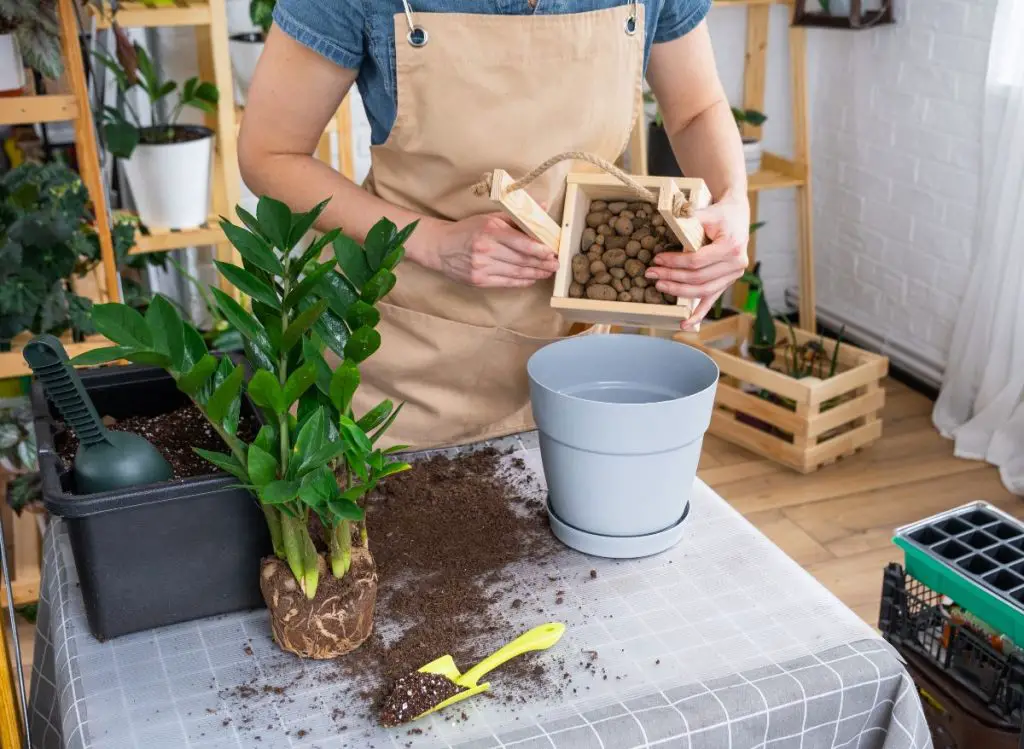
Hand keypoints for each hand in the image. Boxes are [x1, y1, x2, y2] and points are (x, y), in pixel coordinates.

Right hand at [422, 212, 559, 288]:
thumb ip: (517, 216)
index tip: (553, 251)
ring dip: (536, 273)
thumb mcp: (490, 217)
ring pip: (516, 273)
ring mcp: (482, 267)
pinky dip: (522, 281)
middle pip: (522, 260)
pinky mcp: (479, 280)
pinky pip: (506, 283)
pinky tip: (532, 278)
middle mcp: (486, 250)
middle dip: (542, 263)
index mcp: (490, 231)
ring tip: (548, 272)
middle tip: (556, 264)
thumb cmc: (467, 230)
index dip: (540, 250)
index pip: (521, 243)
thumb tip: (542, 208)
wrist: (439, 246)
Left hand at [643, 193, 750, 328]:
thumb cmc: (719, 214)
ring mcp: (733, 276)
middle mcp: (736, 265)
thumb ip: (688, 220)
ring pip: (702, 291)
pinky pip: (711, 300)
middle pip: (698, 278)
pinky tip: (684, 325)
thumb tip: (666, 221)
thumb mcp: (705, 213)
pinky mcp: (727, 282)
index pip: (697, 261)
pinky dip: (698, 314)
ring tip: (659, 286)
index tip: (657, 259)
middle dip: (672, 277)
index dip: (675, 263)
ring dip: (678, 292)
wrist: (736, 216)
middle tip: (651, 274)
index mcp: (731, 247)